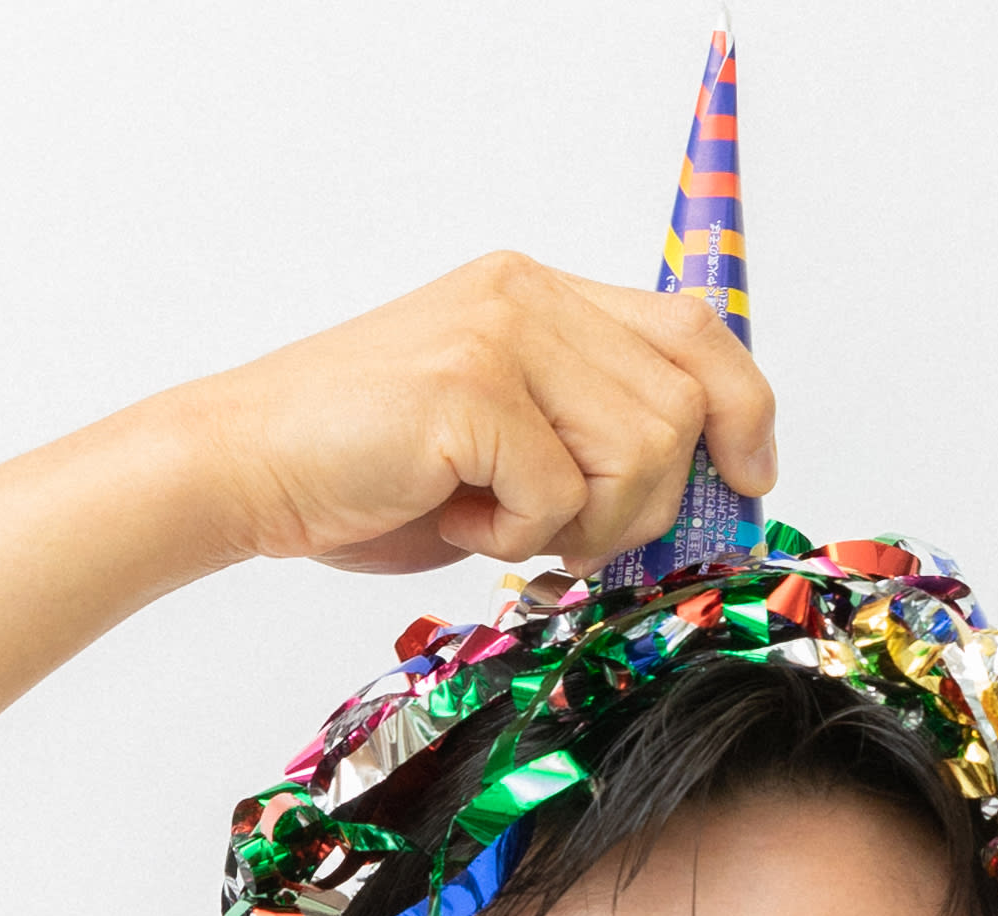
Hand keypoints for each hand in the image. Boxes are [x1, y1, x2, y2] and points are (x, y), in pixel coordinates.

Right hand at [159, 251, 779, 579]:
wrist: (248, 469)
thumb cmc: (375, 470)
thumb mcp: (514, 439)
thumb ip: (598, 432)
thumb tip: (711, 486)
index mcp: (542, 296)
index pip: (695, 330)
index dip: (744, 409)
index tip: (749, 477)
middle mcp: (527, 297)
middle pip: (681, 413)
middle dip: (646, 505)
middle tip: (568, 534)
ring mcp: (500, 335)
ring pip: (639, 455)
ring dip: (584, 525)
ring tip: (504, 522)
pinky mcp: (470, 390)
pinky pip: (562, 497)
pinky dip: (517, 537)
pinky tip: (455, 515)